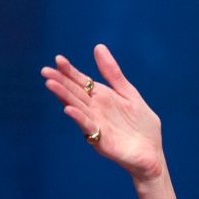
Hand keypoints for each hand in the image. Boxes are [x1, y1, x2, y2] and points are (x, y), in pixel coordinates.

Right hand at [42, 44, 165, 182]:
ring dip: (64, 97)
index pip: (82, 82)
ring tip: (51, 84)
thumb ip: (113, 73)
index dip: (70, 71)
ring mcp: (96, 125)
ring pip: (77, 108)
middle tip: (45, 71)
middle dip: (60, 82)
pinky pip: (88, 127)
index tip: (58, 59)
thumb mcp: (128, 93)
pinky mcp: (101, 141)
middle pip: (75, 94)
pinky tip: (69, 109)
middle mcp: (95, 110)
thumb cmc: (141, 124)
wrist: (153, 151)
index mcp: (102, 98)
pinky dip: (79, 118)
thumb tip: (98, 46)